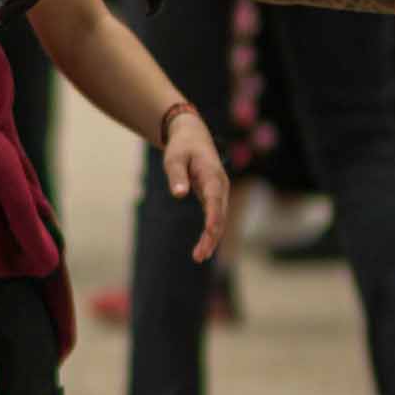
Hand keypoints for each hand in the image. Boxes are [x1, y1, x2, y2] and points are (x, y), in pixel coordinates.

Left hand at [156, 102, 235, 259]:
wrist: (193, 136)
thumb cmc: (182, 147)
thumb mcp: (174, 158)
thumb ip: (176, 175)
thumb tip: (179, 194)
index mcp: (212, 174)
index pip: (215, 198)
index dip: (213, 215)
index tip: (210, 231)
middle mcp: (220, 186)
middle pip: (219, 214)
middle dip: (212, 236)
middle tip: (199, 256)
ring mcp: (219, 193)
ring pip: (219, 219)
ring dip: (211, 239)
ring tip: (199, 257)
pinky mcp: (214, 197)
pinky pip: (215, 218)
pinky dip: (210, 233)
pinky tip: (203, 249)